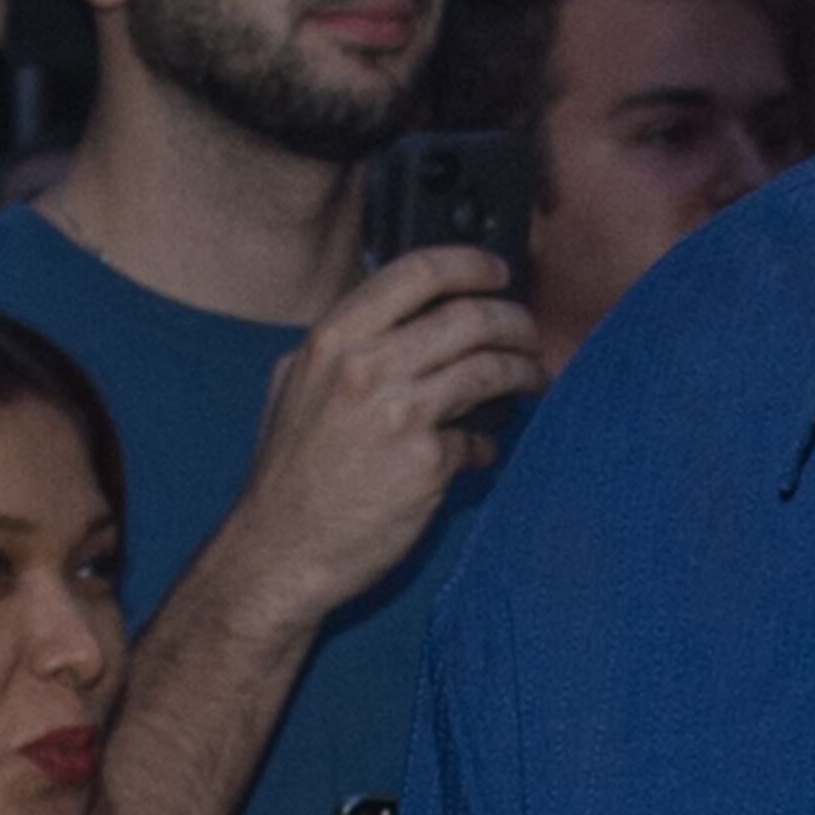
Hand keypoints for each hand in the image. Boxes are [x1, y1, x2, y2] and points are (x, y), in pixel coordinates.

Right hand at [224, 248, 540, 636]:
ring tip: (533, 379)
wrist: (281, 550)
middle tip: (529, 334)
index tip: (498, 272)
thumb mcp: (296, 386)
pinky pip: (480, 440)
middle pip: (469, 317)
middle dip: (514, 321)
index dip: (470, 264)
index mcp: (333, 339)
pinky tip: (482, 453)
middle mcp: (367, 367)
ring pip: (489, 369)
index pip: (416, 273)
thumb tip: (399, 322)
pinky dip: (489, 445)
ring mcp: (400, 414)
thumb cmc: (290, 474)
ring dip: (524, 371)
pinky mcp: (428, 463)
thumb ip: (344, 347)